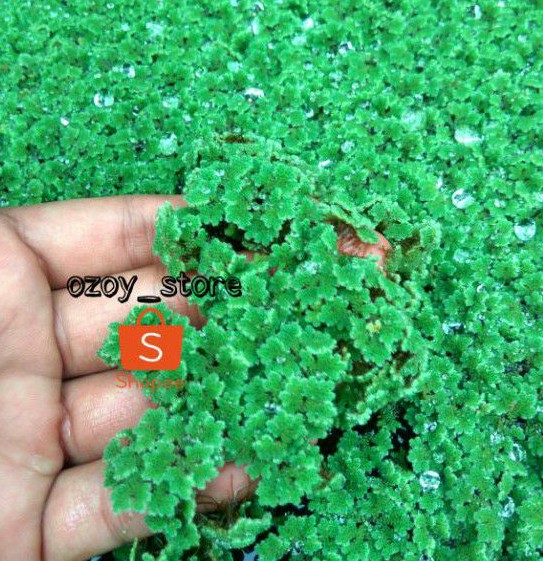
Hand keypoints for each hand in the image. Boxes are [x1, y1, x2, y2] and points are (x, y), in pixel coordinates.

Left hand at [0, 195, 253, 560]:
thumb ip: (26, 243)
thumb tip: (154, 204)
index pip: (105, 243)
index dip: (178, 231)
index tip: (249, 229)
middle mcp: (16, 360)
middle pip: (141, 329)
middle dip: (221, 316)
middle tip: (294, 308)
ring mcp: (29, 446)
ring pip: (145, 415)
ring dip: (216, 405)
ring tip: (287, 386)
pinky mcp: (31, 528)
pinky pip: (119, 501)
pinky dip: (181, 485)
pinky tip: (244, 464)